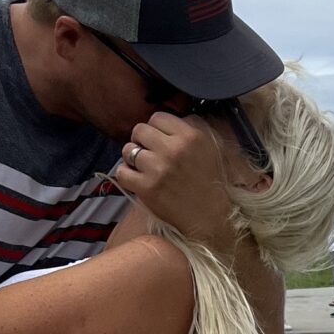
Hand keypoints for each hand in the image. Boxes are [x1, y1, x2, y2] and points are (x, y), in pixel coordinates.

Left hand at [110, 110, 237, 251]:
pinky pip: (122, 172)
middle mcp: (173, 149)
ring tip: (142, 166)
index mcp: (190, 136)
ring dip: (132, 157)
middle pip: (139, 130)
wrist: (209, 216)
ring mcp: (158, 169)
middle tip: (148, 152)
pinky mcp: (147, 188)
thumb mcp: (211, 146)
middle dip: (141, 140)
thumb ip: (192, 126)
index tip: (159, 139)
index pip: (157, 117)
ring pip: (128, 150)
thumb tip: (171, 119)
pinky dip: (126, 174)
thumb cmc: (211, 181)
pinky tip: (136, 179)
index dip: (155, 128)